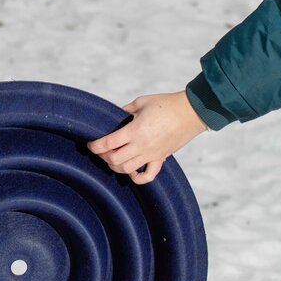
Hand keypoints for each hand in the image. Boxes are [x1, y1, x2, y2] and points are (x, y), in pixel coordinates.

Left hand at [87, 91, 207, 184]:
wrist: (191, 112)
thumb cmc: (165, 104)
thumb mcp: (141, 102)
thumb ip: (125, 110)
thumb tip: (115, 115)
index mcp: (135, 130)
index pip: (108, 143)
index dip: (95, 146)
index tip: (89, 144)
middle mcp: (142, 145)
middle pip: (115, 160)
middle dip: (103, 156)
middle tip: (100, 150)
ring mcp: (152, 154)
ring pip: (128, 170)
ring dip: (115, 166)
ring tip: (112, 158)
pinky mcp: (161, 158)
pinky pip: (148, 175)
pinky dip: (137, 178)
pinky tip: (131, 172)